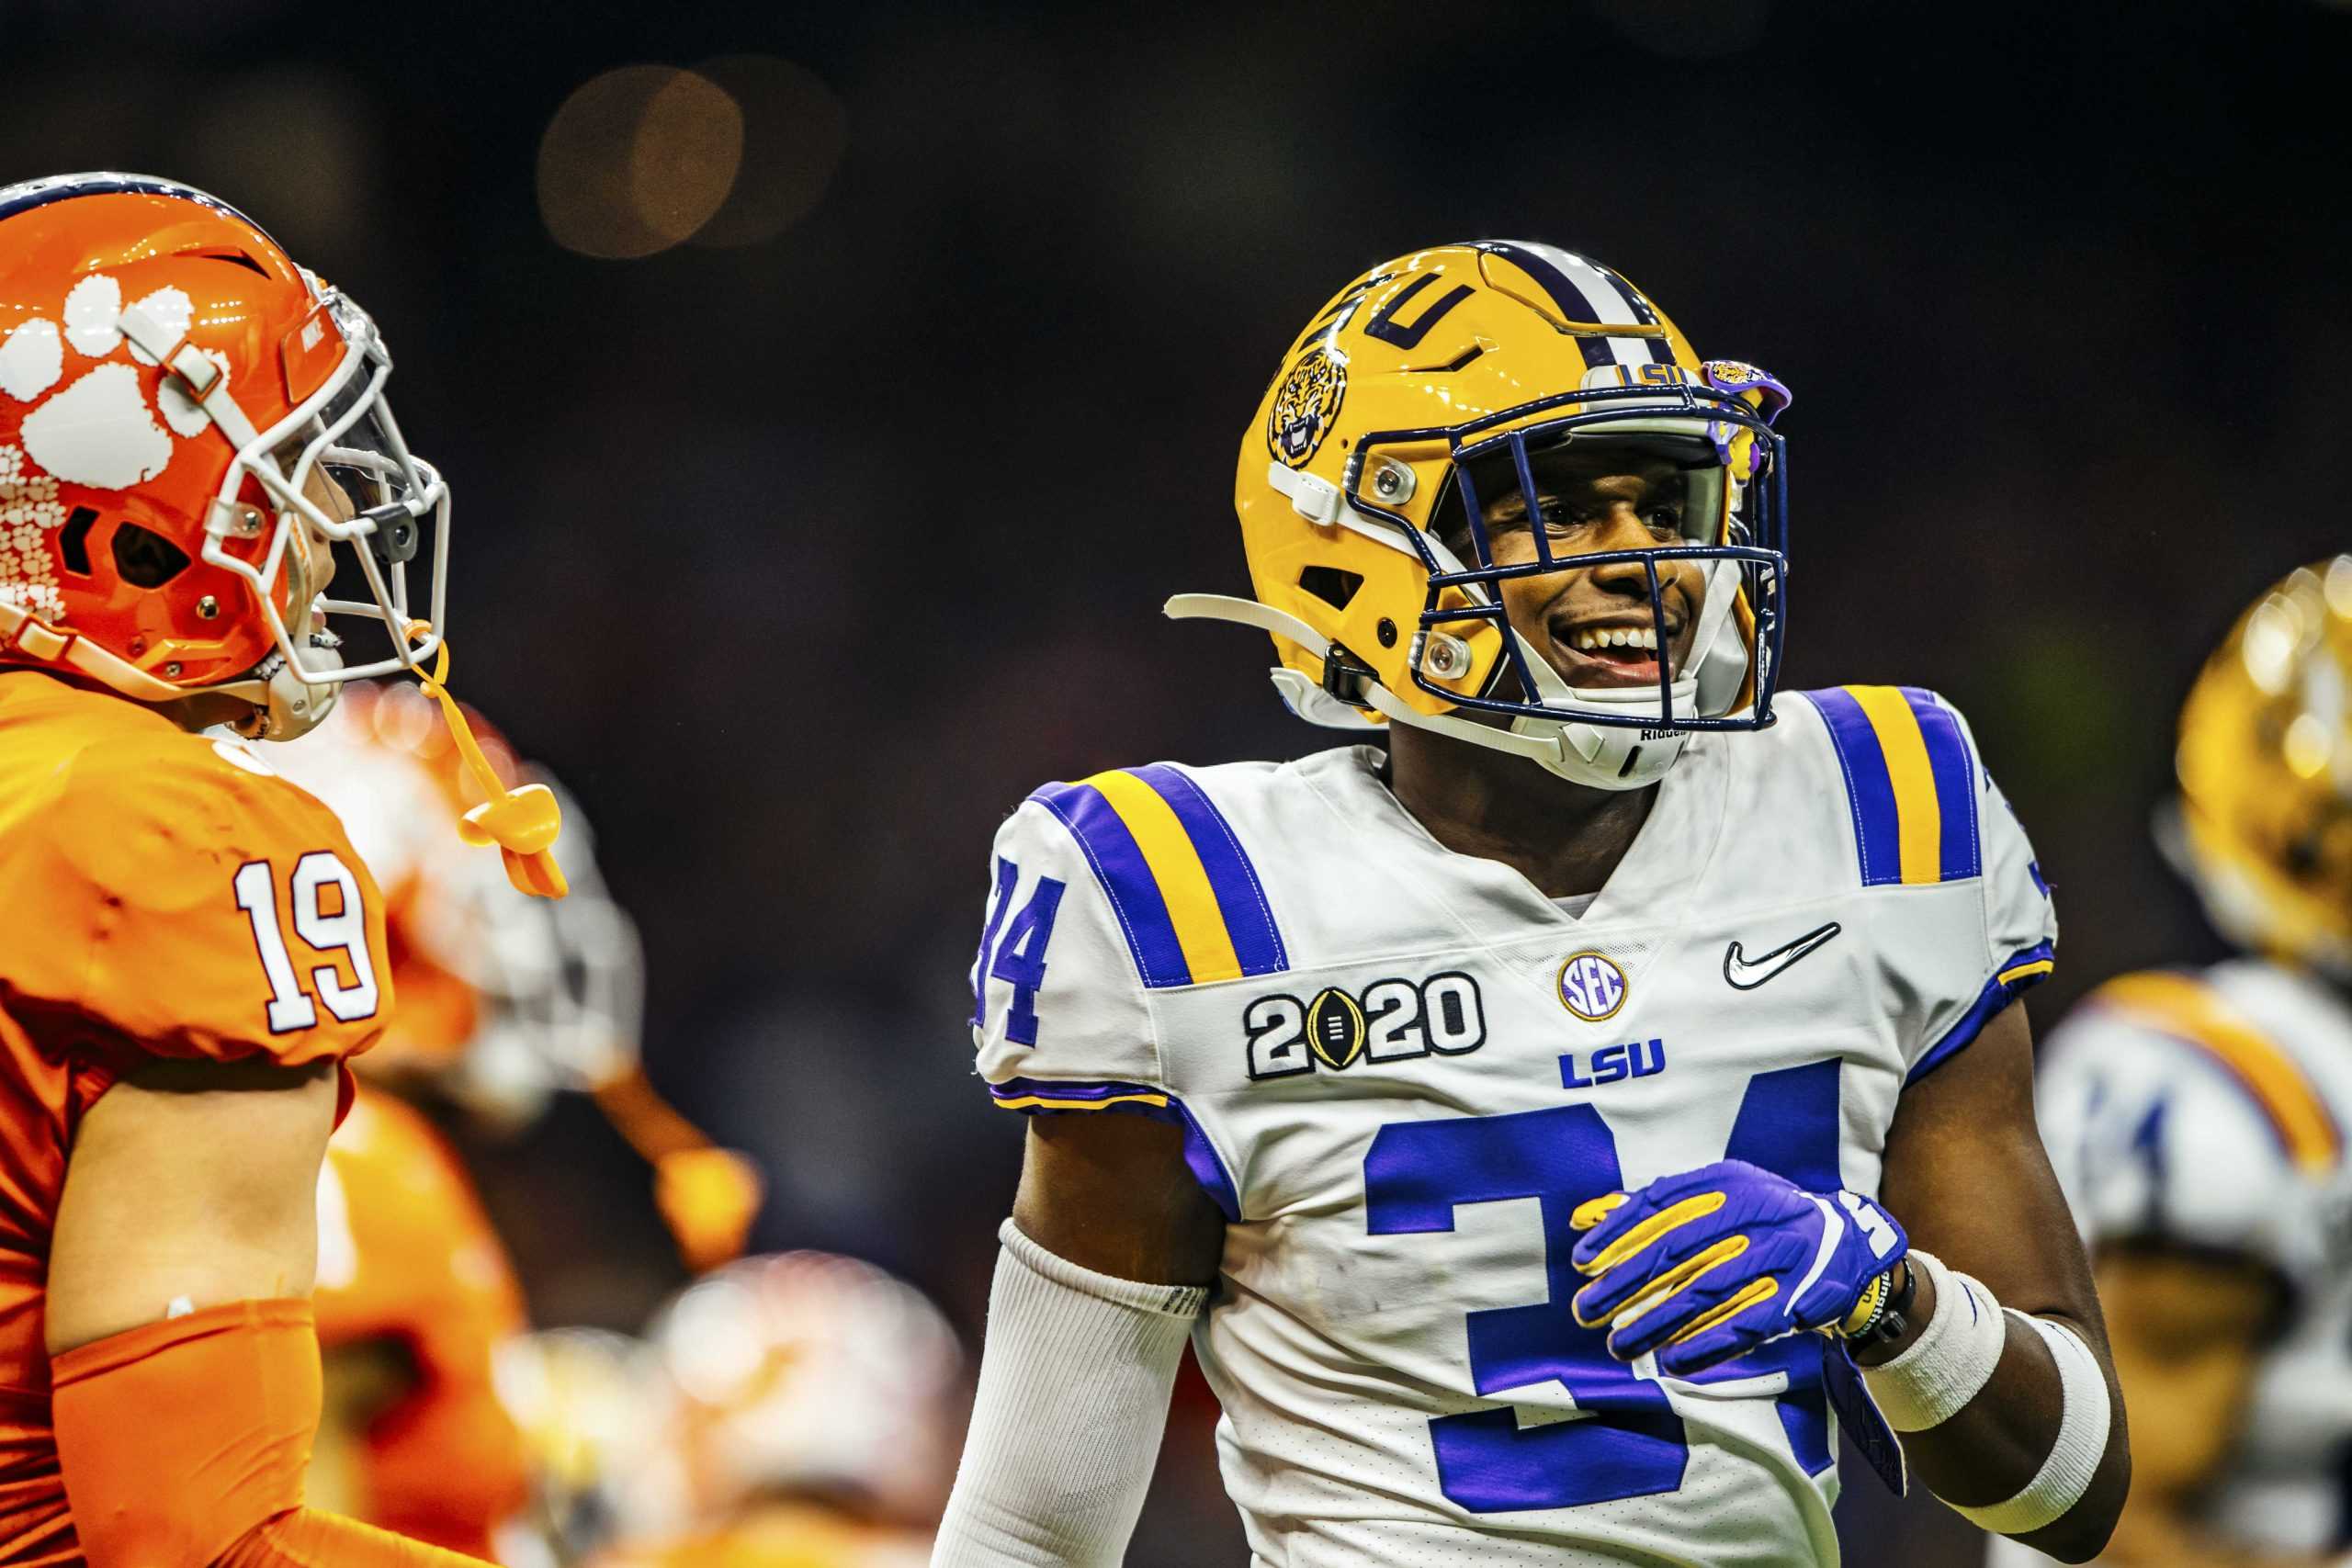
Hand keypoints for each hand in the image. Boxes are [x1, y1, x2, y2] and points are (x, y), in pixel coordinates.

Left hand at [1568, 1158, 1907, 1376]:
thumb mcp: (1716, 1197)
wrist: (1846, 1246)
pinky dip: (1706, 1345)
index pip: (1659, 1205)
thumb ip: (1653, 1207)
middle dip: (1624, 1284)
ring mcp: (1780, 1255)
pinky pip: (1745, 1326)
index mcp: (1728, 1181)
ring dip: (1656, 1322)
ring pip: (1705, 1291)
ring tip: (1618, 1345)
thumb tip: (1583, 1219)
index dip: (1616, 1235)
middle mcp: (1755, 1211)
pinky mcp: (1799, 1297)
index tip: (1581, 1263)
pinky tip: (1671, 1361)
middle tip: (1585, 1311)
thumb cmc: (1760, 1222)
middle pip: (1676, 1250)